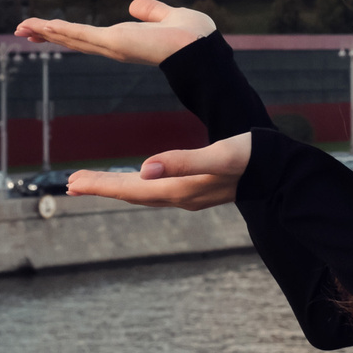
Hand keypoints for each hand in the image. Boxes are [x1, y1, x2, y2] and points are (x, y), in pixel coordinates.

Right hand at [14, 0, 216, 65]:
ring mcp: (113, 47)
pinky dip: (60, 30)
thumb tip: (134, 5)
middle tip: (21, 31)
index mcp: (126, 41)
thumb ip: (152, 11)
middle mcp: (115, 47)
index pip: (89, 37)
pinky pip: (81, 34)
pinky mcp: (114, 43)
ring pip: (71, 37)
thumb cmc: (194, 37)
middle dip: (47, 35)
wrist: (201, 48)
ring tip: (21, 28)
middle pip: (72, 40)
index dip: (66, 33)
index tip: (47, 29)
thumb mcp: (169, 16)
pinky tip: (42, 26)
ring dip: (45, 31)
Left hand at [66, 135, 249, 210]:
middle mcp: (180, 197)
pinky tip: (136, 179)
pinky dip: (138, 185)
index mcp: (180, 189)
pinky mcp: (197, 190)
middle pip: (131, 194)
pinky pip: (157, 191)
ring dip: (117, 187)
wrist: (283, 173)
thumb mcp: (219, 155)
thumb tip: (144, 167)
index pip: (131, 189)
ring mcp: (189, 196)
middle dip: (101, 188)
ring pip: (143, 194)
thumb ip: (183, 160)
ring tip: (92, 182)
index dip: (101, 185)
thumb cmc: (253, 158)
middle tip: (69, 182)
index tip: (72, 181)